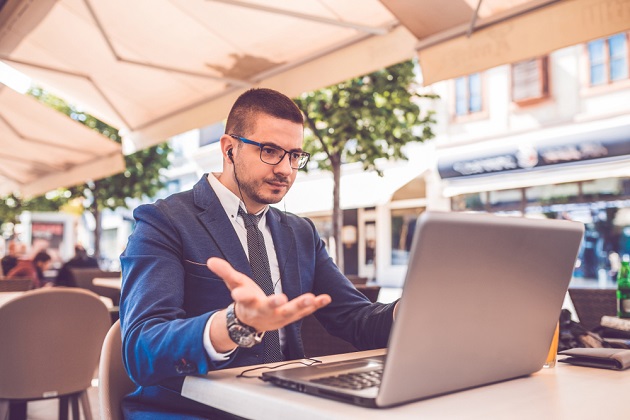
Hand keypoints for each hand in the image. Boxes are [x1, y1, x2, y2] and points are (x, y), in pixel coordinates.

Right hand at [207, 257, 330, 332]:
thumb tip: (210, 260)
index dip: (241, 296)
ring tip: (311, 298)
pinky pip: (305, 311)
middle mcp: (264, 311)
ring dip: (301, 305)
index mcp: (249, 303)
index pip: (243, 299)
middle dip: (274, 303)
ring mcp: (279, 315)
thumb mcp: (234, 285)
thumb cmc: (245, 300)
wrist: (253, 323)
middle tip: (280, 299)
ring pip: (290, 312)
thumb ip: (225, 272)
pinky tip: (326, 298)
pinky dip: (316, 305)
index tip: (238, 294)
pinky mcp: (292, 315)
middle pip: (269, 307)